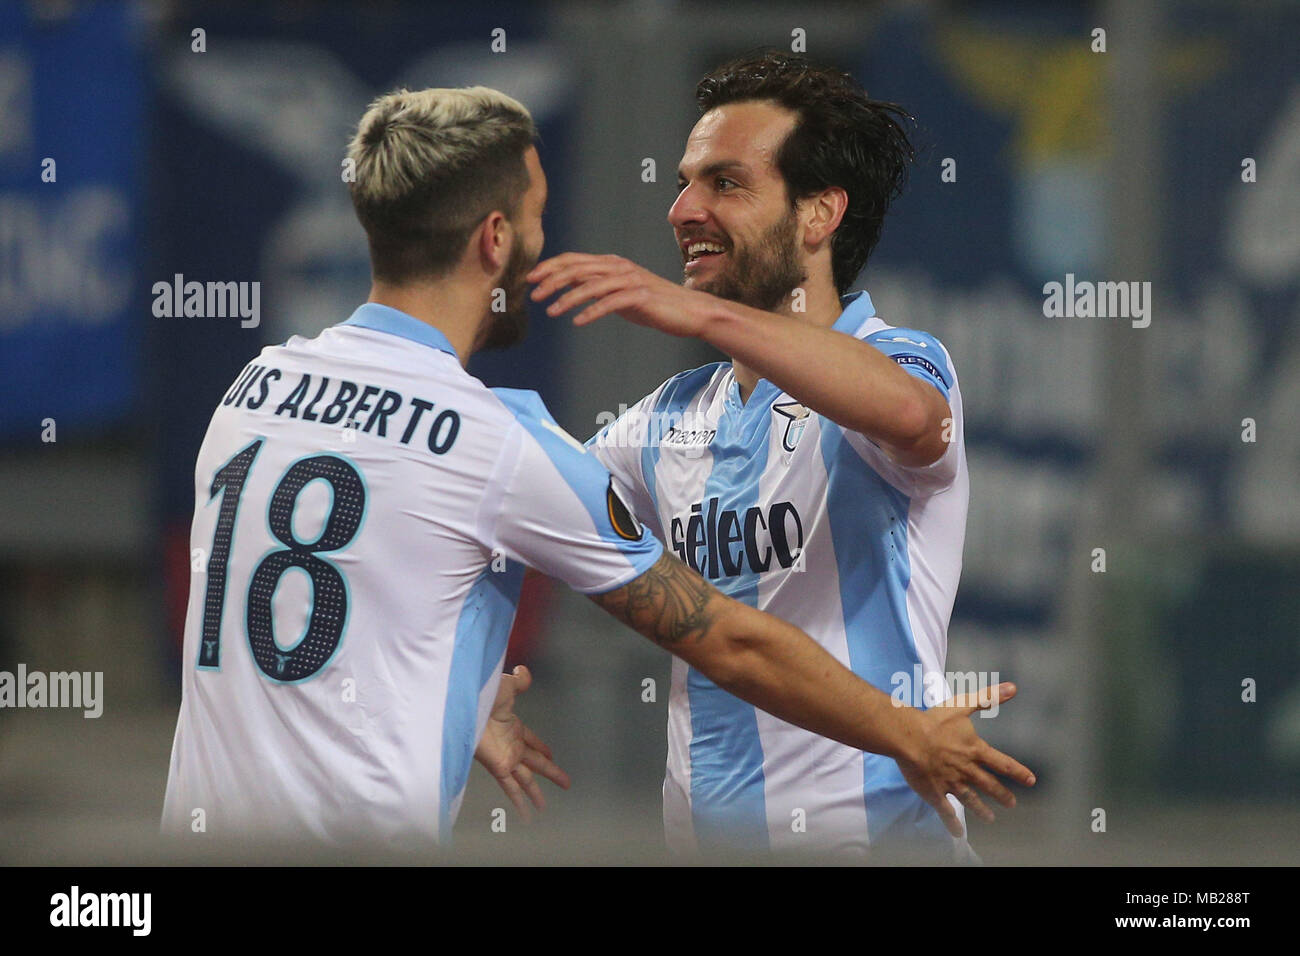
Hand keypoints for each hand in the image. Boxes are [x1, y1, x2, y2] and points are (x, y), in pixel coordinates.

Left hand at [474, 665, 570, 821]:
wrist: (470, 707)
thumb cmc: (486, 696)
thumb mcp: (507, 686)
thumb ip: (519, 681)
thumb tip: (524, 672)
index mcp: (515, 728)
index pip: (532, 741)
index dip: (542, 748)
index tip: (551, 755)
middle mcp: (512, 746)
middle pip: (536, 763)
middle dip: (551, 772)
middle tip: (565, 782)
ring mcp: (507, 758)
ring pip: (527, 780)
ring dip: (535, 794)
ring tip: (543, 808)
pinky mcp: (499, 767)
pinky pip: (512, 788)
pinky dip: (519, 802)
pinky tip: (526, 816)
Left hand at [528, 253, 709, 335]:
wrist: (689, 312)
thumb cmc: (655, 305)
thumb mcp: (620, 294)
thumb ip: (597, 288)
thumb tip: (569, 287)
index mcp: (613, 264)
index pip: (575, 260)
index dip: (550, 267)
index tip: (531, 279)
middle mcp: (620, 268)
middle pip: (579, 269)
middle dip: (552, 281)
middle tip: (534, 296)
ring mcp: (632, 280)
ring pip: (592, 285)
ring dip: (568, 298)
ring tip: (551, 311)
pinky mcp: (641, 297)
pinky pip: (611, 302)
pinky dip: (592, 311)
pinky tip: (578, 322)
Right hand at [894, 682, 1035, 837]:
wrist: (909, 737)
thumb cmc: (935, 721)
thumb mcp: (963, 705)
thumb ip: (988, 698)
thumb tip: (1013, 688)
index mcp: (975, 751)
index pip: (1002, 764)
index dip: (1018, 772)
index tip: (1031, 781)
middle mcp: (967, 770)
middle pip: (989, 785)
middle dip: (1002, 795)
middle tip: (1012, 804)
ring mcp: (952, 783)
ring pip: (971, 799)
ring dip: (982, 809)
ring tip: (990, 818)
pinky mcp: (935, 793)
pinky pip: (946, 811)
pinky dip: (952, 823)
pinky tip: (958, 833)